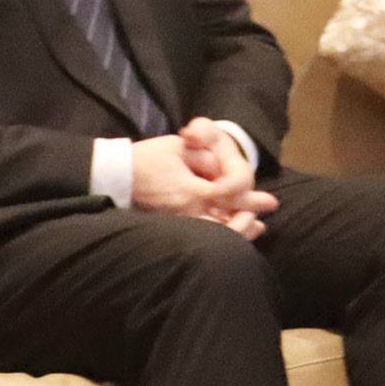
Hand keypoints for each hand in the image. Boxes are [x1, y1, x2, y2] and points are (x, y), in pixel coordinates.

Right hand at [134, 121, 277, 239]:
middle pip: (228, 225)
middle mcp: (187, 212)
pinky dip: (222, 236)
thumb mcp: (179, 148)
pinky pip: (203, 237)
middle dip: (250, 217)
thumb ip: (206, 156)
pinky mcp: (173, 229)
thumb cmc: (147, 157)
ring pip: (217, 236)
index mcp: (190, 191)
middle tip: (268, 209)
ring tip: (256, 226)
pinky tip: (234, 233)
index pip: (229, 197)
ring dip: (239, 231)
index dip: (250, 197)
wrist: (116, 176)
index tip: (268, 198)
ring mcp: (180, 224)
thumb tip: (226, 169)